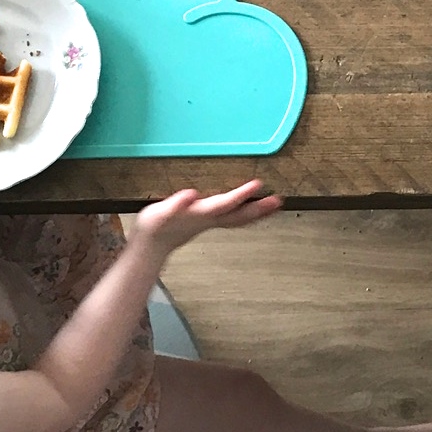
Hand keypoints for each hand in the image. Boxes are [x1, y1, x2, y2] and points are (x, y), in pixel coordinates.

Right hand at [129, 180, 281, 255]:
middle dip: (260, 208)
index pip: (225, 204)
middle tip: (280, 200)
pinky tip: (258, 211)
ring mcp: (212, 223)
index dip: (241, 194)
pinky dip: (249, 215)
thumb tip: (191, 194)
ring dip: (259, 213)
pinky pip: (236, 219)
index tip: (258, 184)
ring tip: (277, 205)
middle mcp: (210, 220)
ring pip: (240, 219)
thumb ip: (175, 204)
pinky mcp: (210, 223)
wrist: (151, 248)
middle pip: (240, 216)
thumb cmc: (153, 228)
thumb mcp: (159, 213)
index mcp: (200, 215)